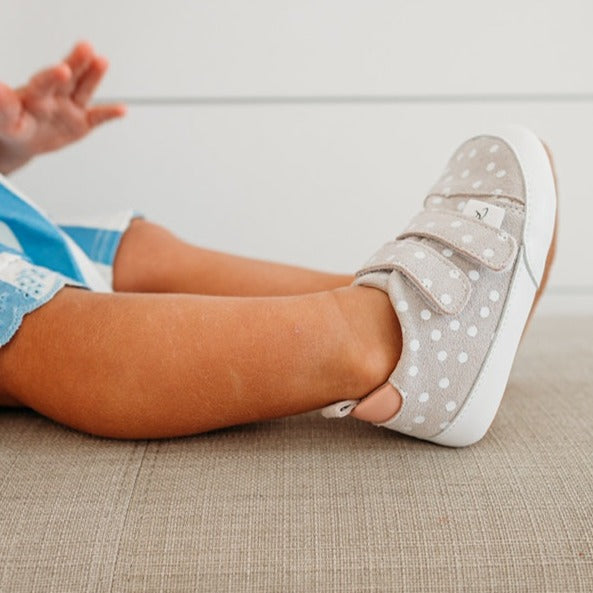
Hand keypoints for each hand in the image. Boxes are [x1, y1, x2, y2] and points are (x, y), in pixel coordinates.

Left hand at [0, 41, 125, 174]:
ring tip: (102, 61)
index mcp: (34, 94)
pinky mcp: (82, 123)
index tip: (63, 69)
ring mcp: (70, 108)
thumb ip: (5, 107)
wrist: (21, 141)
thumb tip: (0, 89)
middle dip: (77, 62)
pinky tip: (122, 109)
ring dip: (94, 76)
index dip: (53, 76)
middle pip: (68, 78)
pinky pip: (98, 118)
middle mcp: (55, 96)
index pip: (44, 82)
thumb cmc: (11, 127)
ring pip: (84, 90)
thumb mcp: (5, 121)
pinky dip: (110, 114)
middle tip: (85, 48)